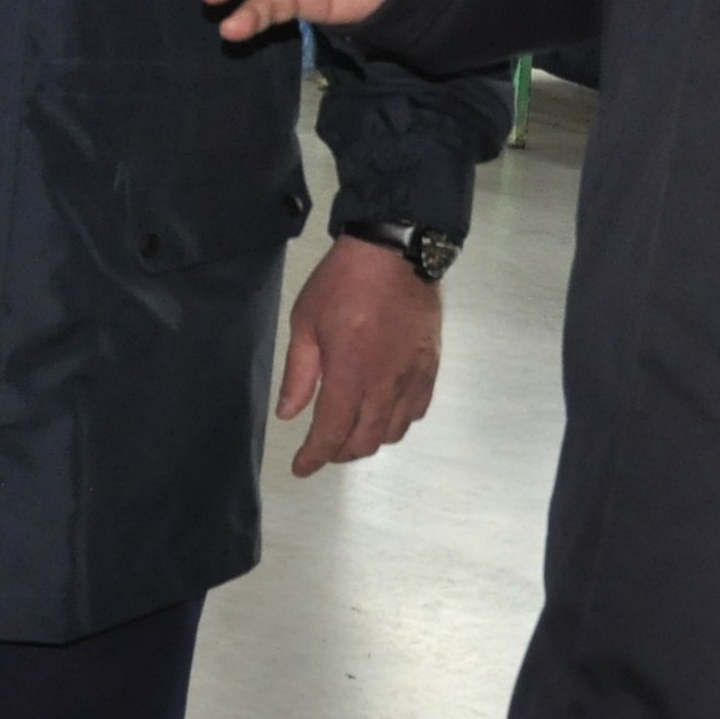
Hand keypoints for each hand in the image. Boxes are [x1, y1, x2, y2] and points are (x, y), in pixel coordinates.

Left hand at [275, 235, 442, 476]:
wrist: (396, 251)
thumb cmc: (344, 281)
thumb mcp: (306, 321)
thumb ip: (299, 373)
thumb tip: (289, 413)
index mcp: (350, 374)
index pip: (331, 433)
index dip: (314, 458)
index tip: (301, 467)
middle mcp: (385, 384)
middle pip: (364, 441)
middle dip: (340, 453)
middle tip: (323, 448)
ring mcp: (413, 377)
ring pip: (393, 432)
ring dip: (369, 440)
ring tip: (352, 430)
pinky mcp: (430, 367)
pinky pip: (418, 411)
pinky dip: (398, 421)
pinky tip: (384, 410)